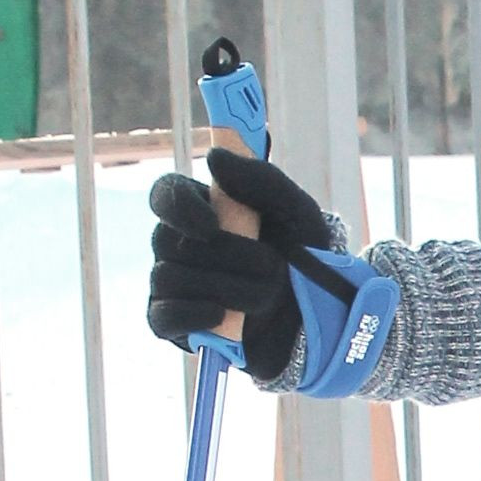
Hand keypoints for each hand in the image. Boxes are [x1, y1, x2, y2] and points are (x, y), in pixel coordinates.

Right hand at [147, 145, 338, 381]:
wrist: (317, 316)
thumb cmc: (303, 256)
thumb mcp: (296, 211)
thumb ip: (261, 179)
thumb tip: (215, 156)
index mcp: (201, 208)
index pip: (166, 195)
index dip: (180, 208)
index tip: (211, 225)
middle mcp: (178, 242)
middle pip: (170, 241)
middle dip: (226, 257)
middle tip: (272, 268)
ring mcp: (174, 284)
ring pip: (171, 278)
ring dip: (226, 288)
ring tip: (267, 295)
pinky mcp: (175, 324)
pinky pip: (163, 317)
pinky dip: (191, 315)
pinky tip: (220, 316)